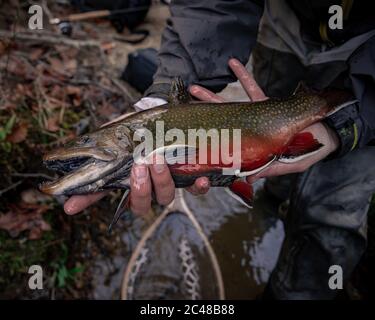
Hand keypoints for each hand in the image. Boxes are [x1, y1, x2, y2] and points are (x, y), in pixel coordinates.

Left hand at [189, 58, 338, 184]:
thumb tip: (247, 180)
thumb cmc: (305, 153)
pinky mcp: (265, 103)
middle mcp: (247, 133)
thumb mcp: (286, 165)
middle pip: (217, 126)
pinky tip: (232, 63)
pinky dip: (242, 76)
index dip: (209, 147)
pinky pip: (251, 87)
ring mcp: (254, 117)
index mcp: (250, 148)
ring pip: (228, 107)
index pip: (224, 148)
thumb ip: (267, 169)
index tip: (190, 144)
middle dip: (199, 121)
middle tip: (181, 113)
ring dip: (211, 97)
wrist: (324, 135)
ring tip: (193, 88)